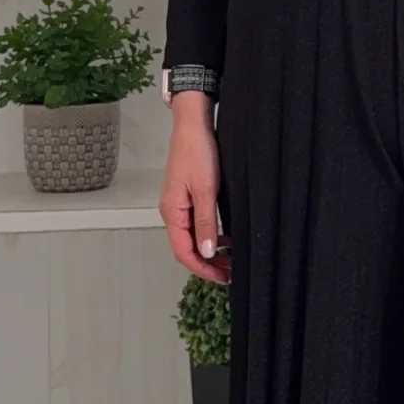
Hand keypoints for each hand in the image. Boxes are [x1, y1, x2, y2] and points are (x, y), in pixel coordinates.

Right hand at [161, 91, 228, 282]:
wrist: (193, 124)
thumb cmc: (197, 151)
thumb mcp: (206, 190)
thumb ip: (206, 223)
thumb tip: (207, 252)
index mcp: (172, 212)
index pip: (183, 253)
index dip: (203, 270)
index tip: (223, 278)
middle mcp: (172, 212)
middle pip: (186, 249)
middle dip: (208, 264)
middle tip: (231, 273)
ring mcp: (178, 205)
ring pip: (191, 238)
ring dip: (209, 251)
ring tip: (230, 260)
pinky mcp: (187, 197)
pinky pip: (195, 225)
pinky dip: (209, 236)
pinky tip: (224, 239)